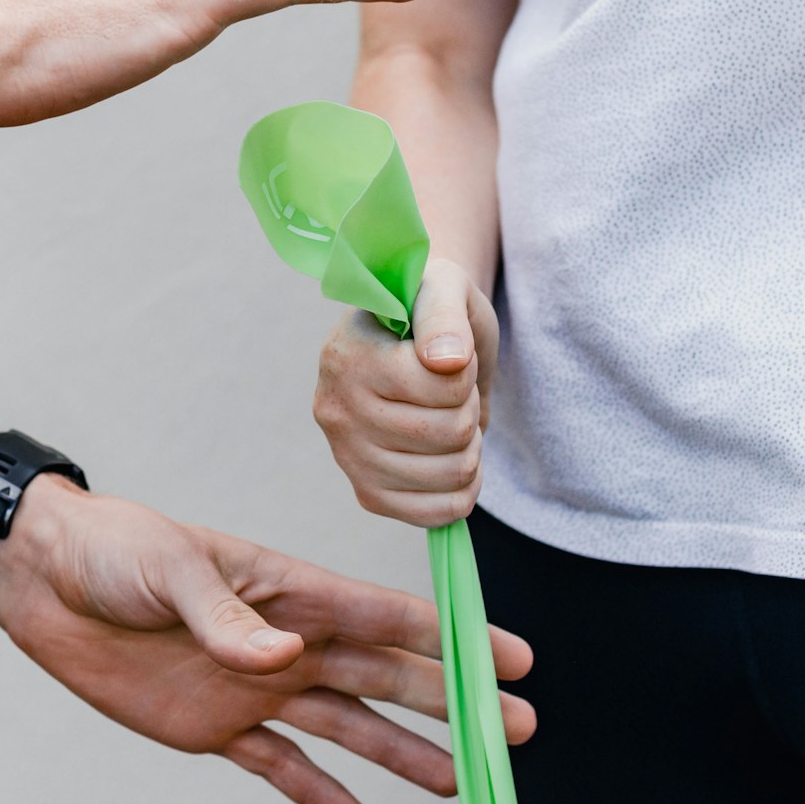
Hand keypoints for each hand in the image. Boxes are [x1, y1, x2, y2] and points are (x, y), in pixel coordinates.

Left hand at [0, 477, 534, 803]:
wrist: (44, 581)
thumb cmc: (113, 552)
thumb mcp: (169, 570)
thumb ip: (227, 618)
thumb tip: (284, 659)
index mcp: (290, 590)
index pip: (387, 619)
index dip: (453, 639)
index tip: (514, 659)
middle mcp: (287, 641)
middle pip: (387, 677)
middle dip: (454, 703)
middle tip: (518, 729)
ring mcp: (255, 686)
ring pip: (348, 726)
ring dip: (402, 754)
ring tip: (458, 784)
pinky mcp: (214, 727)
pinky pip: (281, 766)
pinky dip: (319, 795)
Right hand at [313, 258, 497, 527]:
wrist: (417, 343)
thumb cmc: (430, 313)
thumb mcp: (444, 290)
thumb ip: (444, 316)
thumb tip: (446, 361)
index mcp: (347, 356)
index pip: (444, 387)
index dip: (466, 372)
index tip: (449, 355)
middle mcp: (335, 410)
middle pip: (450, 433)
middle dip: (469, 408)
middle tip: (450, 390)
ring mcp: (347, 457)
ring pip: (450, 474)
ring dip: (469, 446)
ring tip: (445, 418)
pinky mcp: (367, 493)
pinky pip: (435, 514)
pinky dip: (462, 490)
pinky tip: (451, 460)